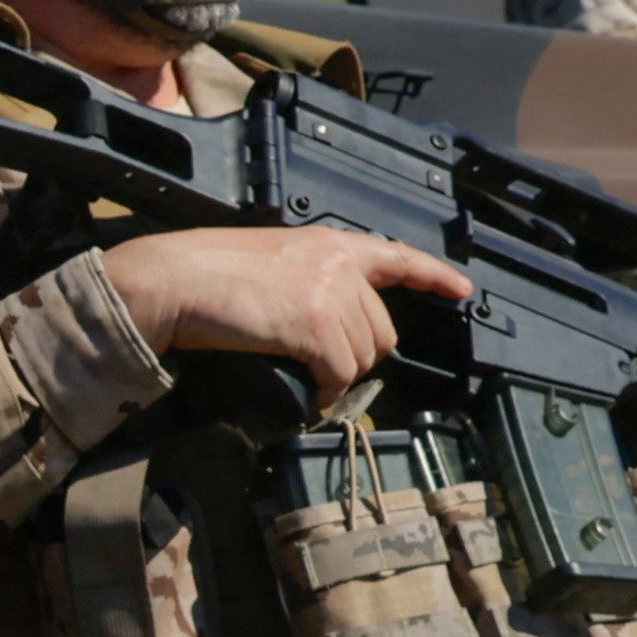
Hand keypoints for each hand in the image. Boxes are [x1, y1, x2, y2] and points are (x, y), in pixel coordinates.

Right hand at [90, 226, 472, 401]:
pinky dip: (328, 390)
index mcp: (330, 244)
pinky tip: (312, 392)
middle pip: (382, 327)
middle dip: (359, 354)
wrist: (174, 280)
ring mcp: (330, 294)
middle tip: (326, 367)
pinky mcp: (314, 325)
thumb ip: (308, 279)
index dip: (434, 275)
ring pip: (363, 355)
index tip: (462, 289)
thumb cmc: (205, 273)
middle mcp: (339, 264)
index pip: (397, 256)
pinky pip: (341, 372)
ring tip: (309, 378)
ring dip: (339, 375)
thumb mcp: (271, 259)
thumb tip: (324, 321)